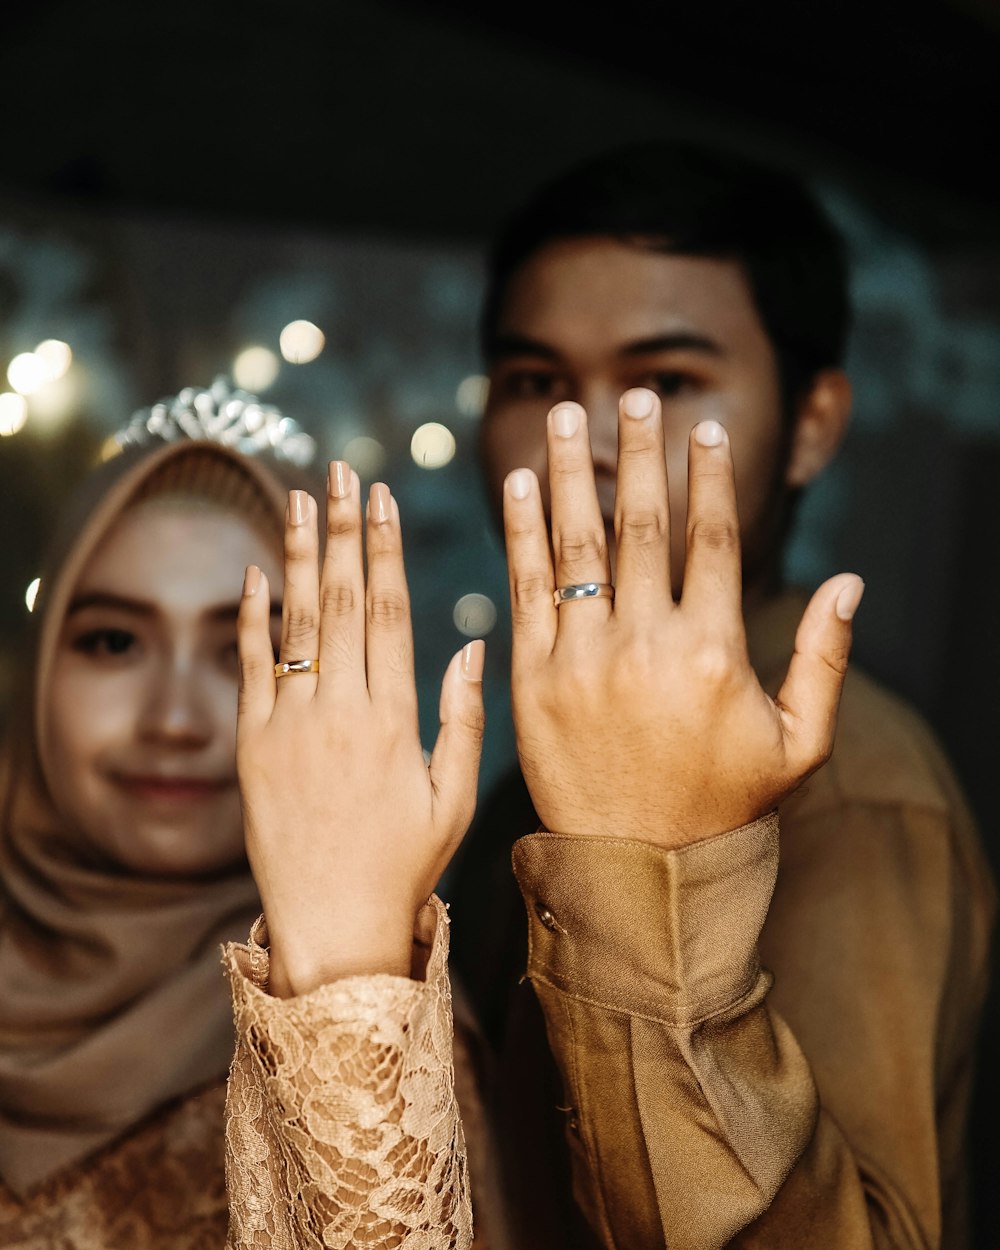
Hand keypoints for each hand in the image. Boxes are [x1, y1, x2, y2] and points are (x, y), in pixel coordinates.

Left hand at [236, 466, 484, 994]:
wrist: (332, 927)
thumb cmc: (405, 866)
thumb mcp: (455, 799)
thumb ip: (465, 719)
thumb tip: (473, 645)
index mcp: (395, 719)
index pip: (389, 611)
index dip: (384, 549)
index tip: (383, 499)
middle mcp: (340, 712)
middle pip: (342, 601)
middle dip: (343, 531)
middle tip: (342, 473)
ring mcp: (289, 727)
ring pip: (296, 623)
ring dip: (299, 556)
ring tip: (300, 497)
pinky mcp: (252, 748)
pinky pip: (251, 669)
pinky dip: (252, 618)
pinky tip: (258, 572)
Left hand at [502, 387, 863, 848]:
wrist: (636, 869)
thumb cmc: (725, 803)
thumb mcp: (799, 743)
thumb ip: (825, 660)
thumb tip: (850, 581)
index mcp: (711, 654)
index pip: (711, 541)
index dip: (709, 478)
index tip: (704, 429)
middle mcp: (643, 648)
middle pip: (642, 526)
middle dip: (641, 453)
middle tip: (637, 394)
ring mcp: (580, 663)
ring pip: (576, 547)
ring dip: (573, 474)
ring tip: (570, 415)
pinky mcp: (532, 683)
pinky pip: (526, 592)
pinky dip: (522, 534)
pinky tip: (522, 483)